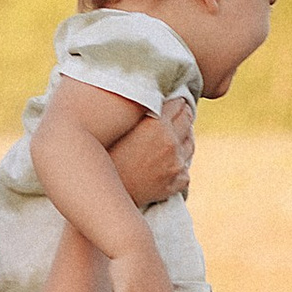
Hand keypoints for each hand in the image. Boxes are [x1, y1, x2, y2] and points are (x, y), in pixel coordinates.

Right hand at [105, 92, 193, 211]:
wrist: (102, 192)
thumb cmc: (104, 156)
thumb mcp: (121, 127)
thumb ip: (140, 112)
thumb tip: (151, 99)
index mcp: (156, 124)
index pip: (178, 104)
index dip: (175, 102)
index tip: (173, 103)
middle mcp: (169, 142)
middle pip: (187, 121)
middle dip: (183, 117)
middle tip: (176, 116)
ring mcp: (175, 163)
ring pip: (190, 144)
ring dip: (184, 140)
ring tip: (174, 140)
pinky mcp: (175, 182)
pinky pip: (185, 170)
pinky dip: (180, 166)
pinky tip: (170, 164)